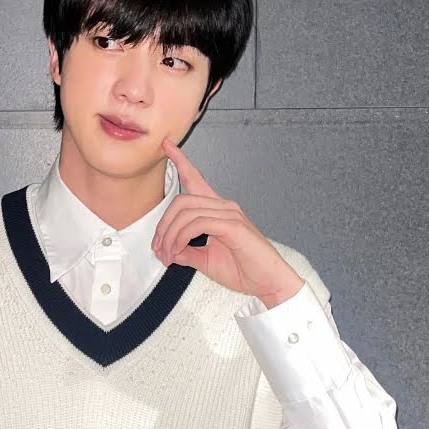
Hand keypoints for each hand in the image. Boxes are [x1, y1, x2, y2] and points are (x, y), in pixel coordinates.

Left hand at [152, 138, 304, 308]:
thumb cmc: (244, 270)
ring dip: (170, 236)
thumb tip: (169, 250)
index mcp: (218, 211)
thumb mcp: (206, 260)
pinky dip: (182, 237)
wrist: (269, 283)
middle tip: (159, 250)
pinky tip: (179, 251)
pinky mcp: (233, 225)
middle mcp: (224, 207)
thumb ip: (187, 251)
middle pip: (181, 201)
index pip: (196, 180)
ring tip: (168, 256)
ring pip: (186, 213)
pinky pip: (198, 224)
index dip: (181, 162)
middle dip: (163, 226)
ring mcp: (230, 214)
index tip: (167, 146)